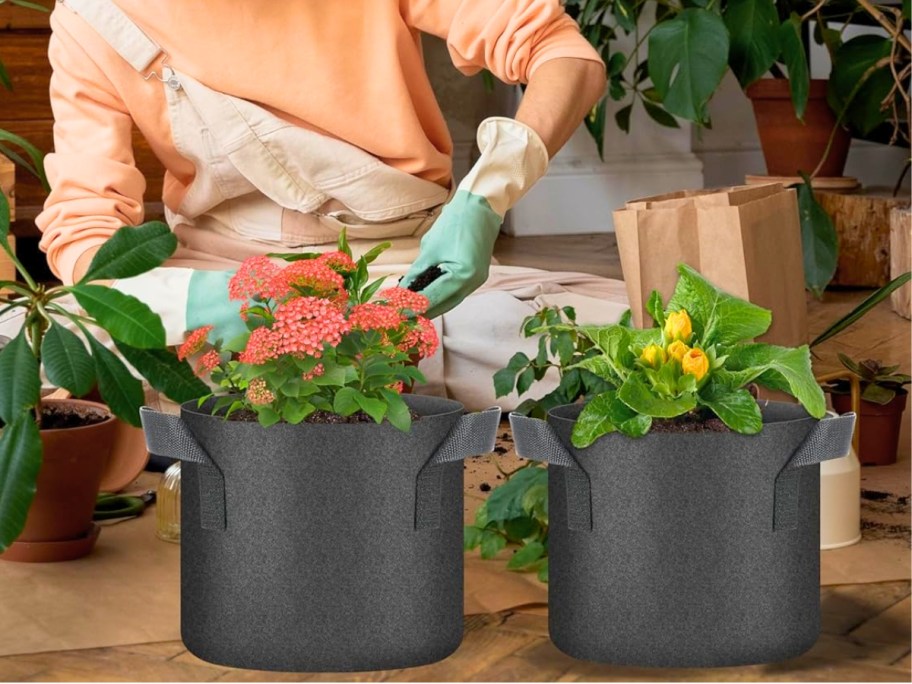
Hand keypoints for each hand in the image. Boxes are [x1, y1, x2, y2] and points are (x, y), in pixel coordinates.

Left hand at [400, 191, 501, 317]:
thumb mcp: (430, 249)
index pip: (433, 298)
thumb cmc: (454, 223)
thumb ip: (416, 273)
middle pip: (443, 306)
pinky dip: (440, 296)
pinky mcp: (475, 277)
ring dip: (431, 306)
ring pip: (449, 302)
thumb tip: (402, 292)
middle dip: (421, 311)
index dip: (413, 307)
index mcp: (462, 276)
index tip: (397, 313)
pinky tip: (426, 297)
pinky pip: (455, 293)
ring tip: (410, 308)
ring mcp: (476, 282)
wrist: (479, 208)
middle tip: (401, 314)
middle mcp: (472, 283)